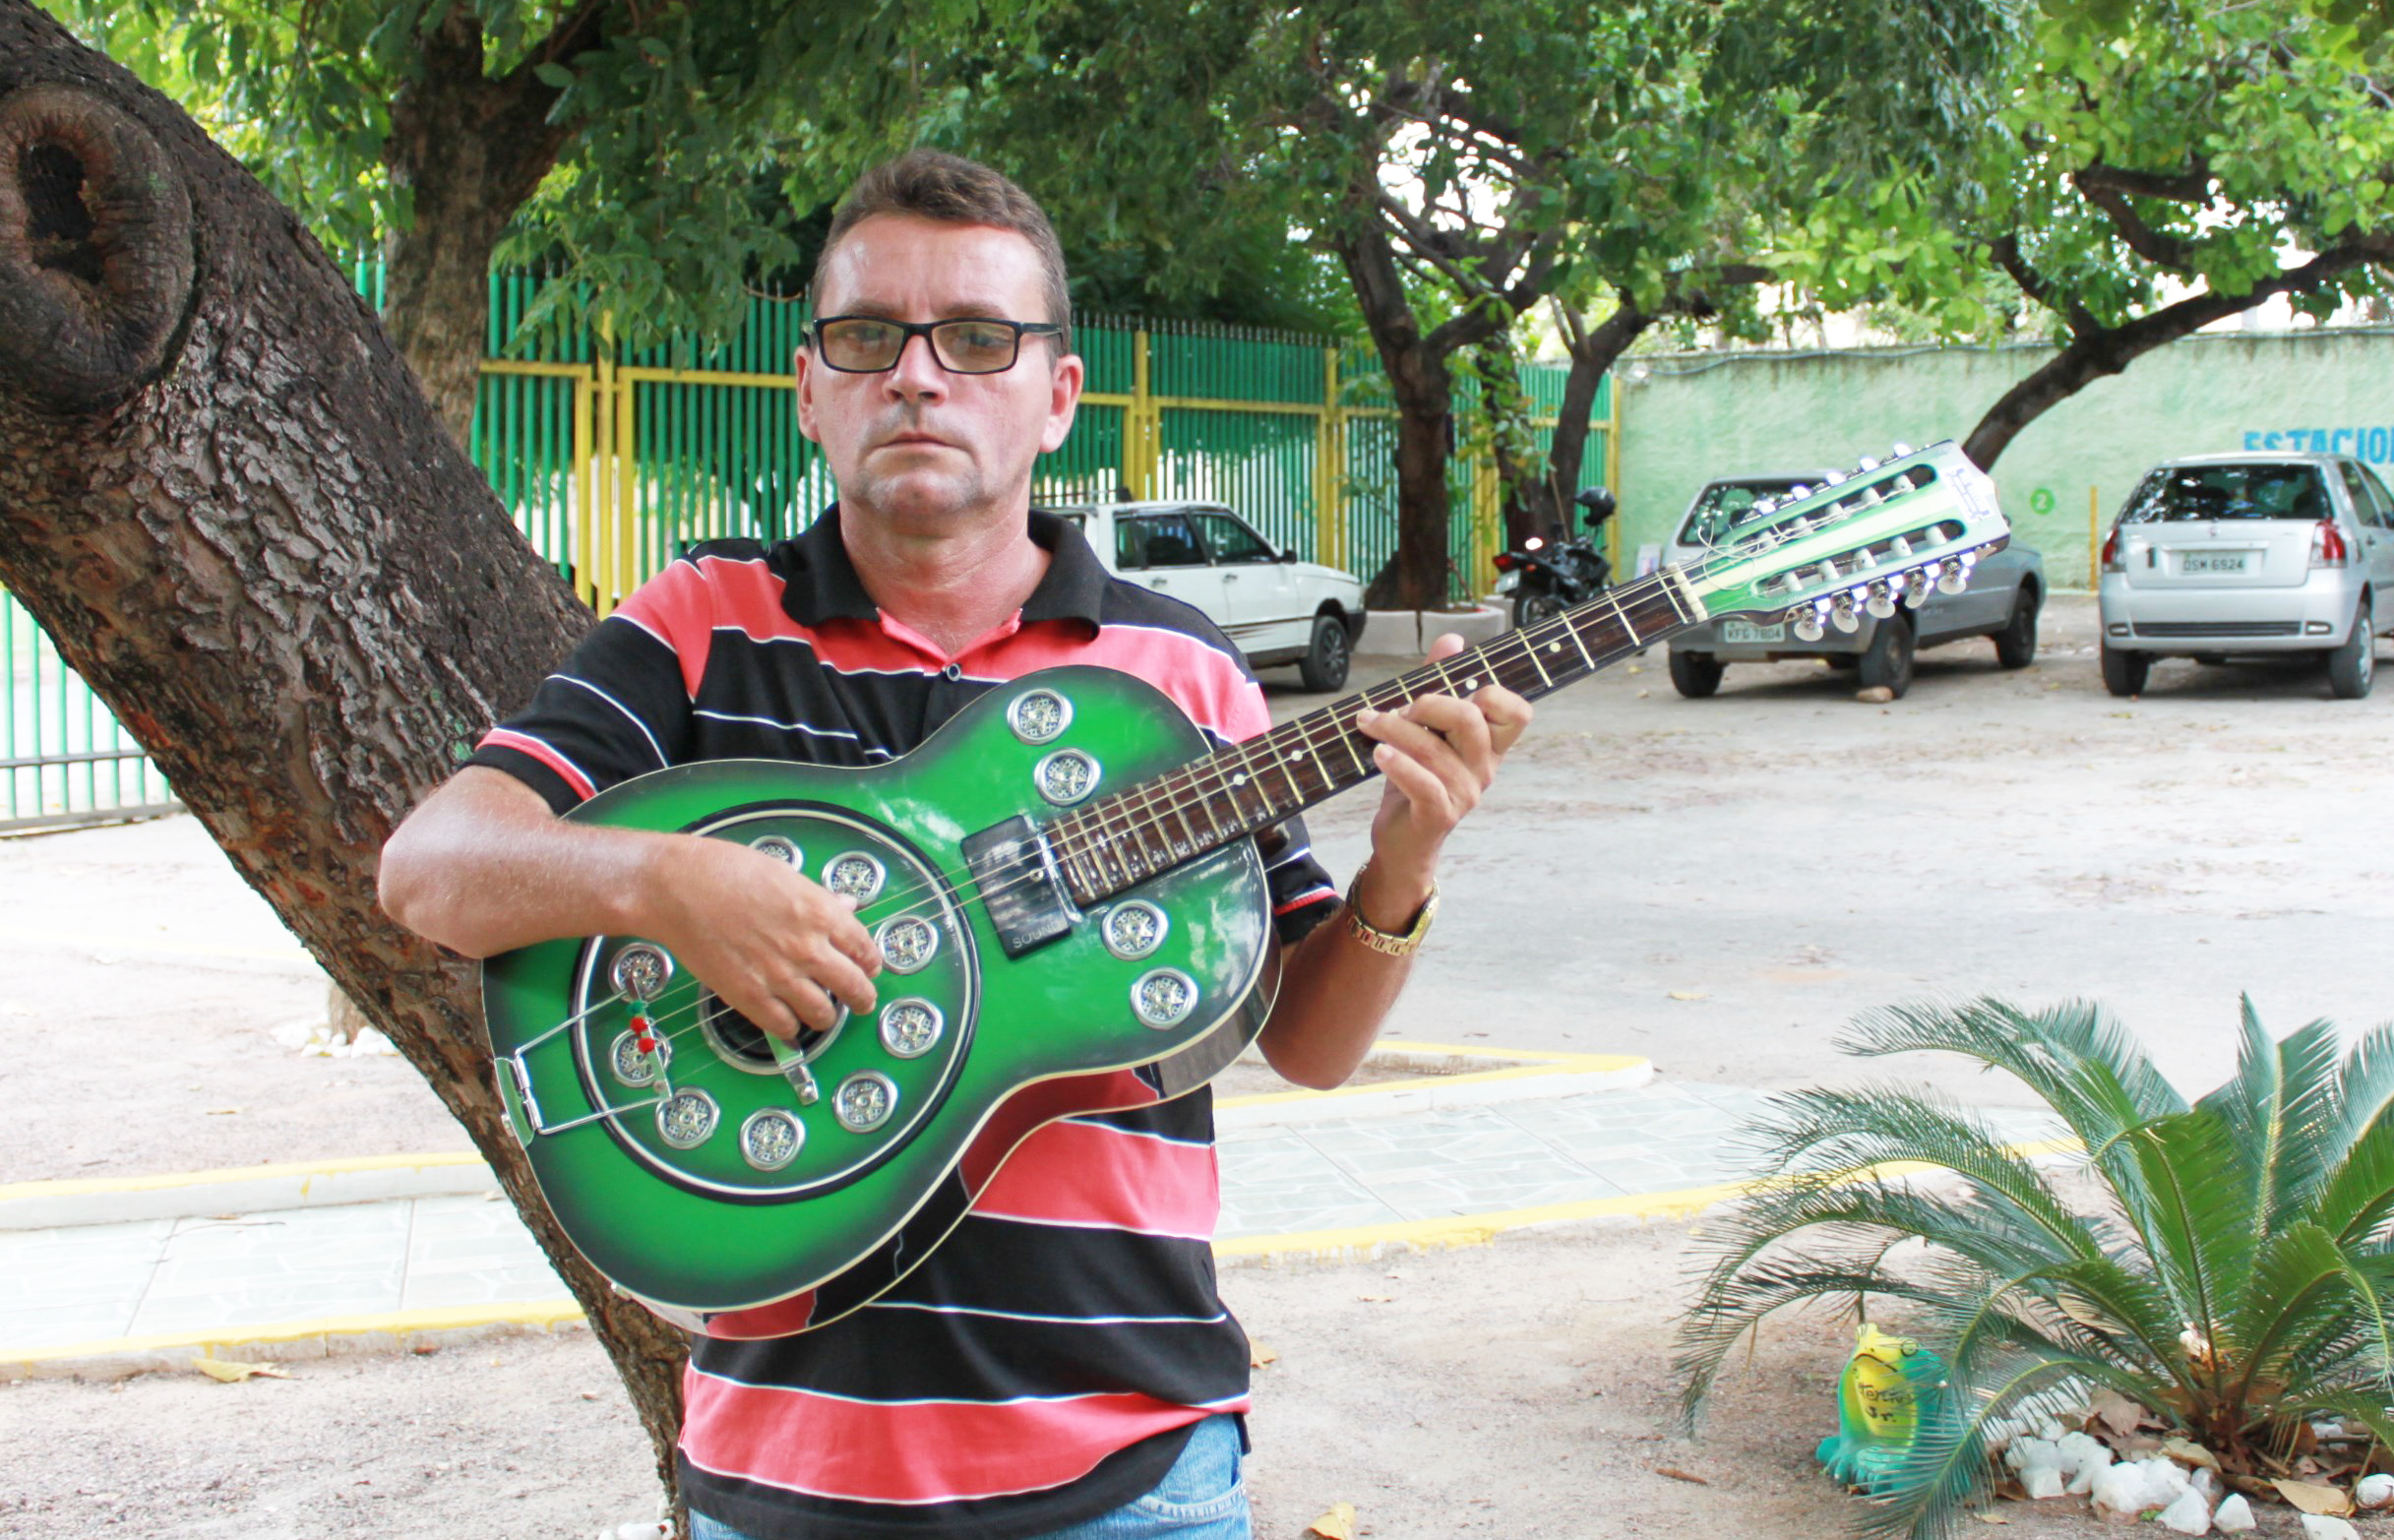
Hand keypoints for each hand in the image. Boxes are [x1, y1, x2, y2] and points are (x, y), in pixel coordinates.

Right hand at [633, 835, 880, 1039]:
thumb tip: (846, 908)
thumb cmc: (724, 871)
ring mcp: (778, 976)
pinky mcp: (748, 996)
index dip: (871, 963)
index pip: (865, 950)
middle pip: (854, 988)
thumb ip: (820, 899)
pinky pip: (784, 1027)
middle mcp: (807, 948)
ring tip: (823, 1012)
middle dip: (862, 998)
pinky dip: (791, 1029)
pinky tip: (789, 1023)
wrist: (675, 888)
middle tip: (860, 1000)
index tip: (869, 967)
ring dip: (827, 1016)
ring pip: (823, 1014)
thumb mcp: (785, 875)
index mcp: (820, 913)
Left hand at [1353, 633, 1532, 913]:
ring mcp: (1465, 793)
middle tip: (1398, 708)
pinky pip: (1422, 783)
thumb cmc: (1415, 779)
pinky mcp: (1439, 814)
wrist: (1401, 840)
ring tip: (1368, 722)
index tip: (1456, 687)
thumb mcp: (1427, 730)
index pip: (1518, 713)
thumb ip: (1439, 684)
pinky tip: (1378, 753)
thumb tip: (1452, 639)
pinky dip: (1397, 763)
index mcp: (1488, 745)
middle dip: (1429, 702)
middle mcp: (1484, 768)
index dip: (1495, 693)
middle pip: (1471, 719)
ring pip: (1433, 749)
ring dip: (1393, 728)